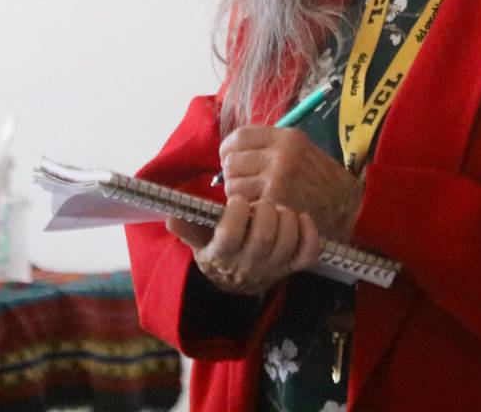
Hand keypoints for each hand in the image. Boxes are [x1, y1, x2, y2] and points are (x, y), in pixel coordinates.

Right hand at [165, 196, 321, 296]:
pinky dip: (309, 234)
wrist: (238, 280)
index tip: (236, 200)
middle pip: (262, 238)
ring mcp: (274, 267)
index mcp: (223, 255)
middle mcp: (249, 265)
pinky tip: (301, 218)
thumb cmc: (218, 248)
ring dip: (285, 219)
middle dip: (264, 212)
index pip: (230, 235)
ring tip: (278, 208)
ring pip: (286, 243)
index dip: (235, 213)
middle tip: (260, 203)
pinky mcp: (293, 266)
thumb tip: (171, 216)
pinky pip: (308, 253)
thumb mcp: (199, 239)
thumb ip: (188, 227)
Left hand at [218, 125, 363, 241]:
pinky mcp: (274, 204)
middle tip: (246, 183)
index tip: (230, 158)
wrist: (349, 207)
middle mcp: (280, 155)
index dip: (229, 148)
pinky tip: (261, 210)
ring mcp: (276, 180)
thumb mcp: (303, 150)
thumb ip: (271, 146)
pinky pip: (244, 206)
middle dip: (233, 174)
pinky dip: (248, 210)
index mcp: (287, 138)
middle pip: (231, 161)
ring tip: (255, 197)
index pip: (240, 136)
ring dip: (239, 195)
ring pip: (232, 186)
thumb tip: (234, 151)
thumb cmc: (324, 180)